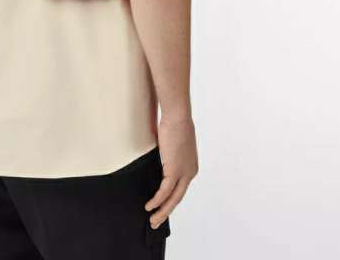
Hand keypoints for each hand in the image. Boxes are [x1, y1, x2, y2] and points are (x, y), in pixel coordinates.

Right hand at [145, 114, 197, 228]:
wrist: (178, 116)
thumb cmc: (175, 124)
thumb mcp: (172, 145)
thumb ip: (168, 156)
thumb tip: (159, 160)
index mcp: (191, 167)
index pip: (180, 188)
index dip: (170, 200)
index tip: (161, 207)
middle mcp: (190, 172)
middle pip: (178, 198)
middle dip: (166, 211)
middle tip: (156, 222)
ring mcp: (184, 173)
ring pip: (172, 199)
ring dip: (162, 211)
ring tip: (152, 220)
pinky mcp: (174, 171)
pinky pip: (164, 191)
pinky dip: (156, 201)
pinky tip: (149, 207)